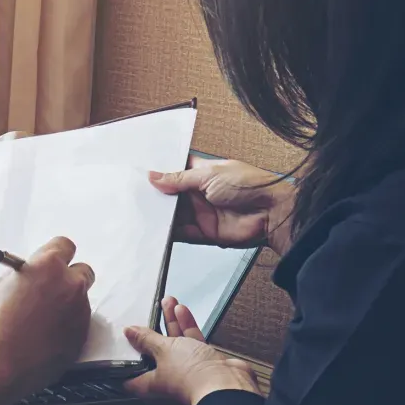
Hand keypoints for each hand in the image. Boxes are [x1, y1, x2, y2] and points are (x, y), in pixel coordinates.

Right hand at [0, 236, 93, 404]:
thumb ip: (19, 277)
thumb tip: (27, 279)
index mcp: (48, 266)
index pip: (64, 245)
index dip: (55, 254)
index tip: (48, 263)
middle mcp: (70, 285)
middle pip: (83, 271)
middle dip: (69, 278)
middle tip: (50, 290)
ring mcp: (79, 312)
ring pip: (80, 300)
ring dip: (67, 304)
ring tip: (42, 322)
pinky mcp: (82, 336)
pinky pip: (79, 323)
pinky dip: (67, 326)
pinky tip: (46, 337)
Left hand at [123, 298, 260, 404]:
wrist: (225, 383)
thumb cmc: (191, 374)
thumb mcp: (163, 351)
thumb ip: (146, 340)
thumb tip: (128, 332)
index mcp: (152, 383)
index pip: (131, 377)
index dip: (124, 364)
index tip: (118, 349)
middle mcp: (168, 378)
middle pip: (155, 354)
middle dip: (151, 332)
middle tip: (148, 313)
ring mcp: (187, 369)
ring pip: (176, 343)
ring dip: (171, 323)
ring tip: (167, 302)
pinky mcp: (203, 362)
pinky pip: (192, 341)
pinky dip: (187, 326)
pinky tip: (182, 310)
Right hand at [149, 157, 296, 254]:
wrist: (270, 213)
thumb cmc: (249, 185)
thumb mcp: (209, 175)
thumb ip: (179, 179)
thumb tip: (155, 176)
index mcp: (203, 172)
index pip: (176, 170)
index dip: (160, 172)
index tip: (140, 174)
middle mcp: (200, 192)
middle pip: (171, 195)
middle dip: (156, 196)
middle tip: (133, 196)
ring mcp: (201, 213)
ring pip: (173, 215)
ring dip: (160, 216)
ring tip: (139, 214)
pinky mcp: (204, 232)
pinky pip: (181, 233)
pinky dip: (168, 233)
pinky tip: (154, 231)